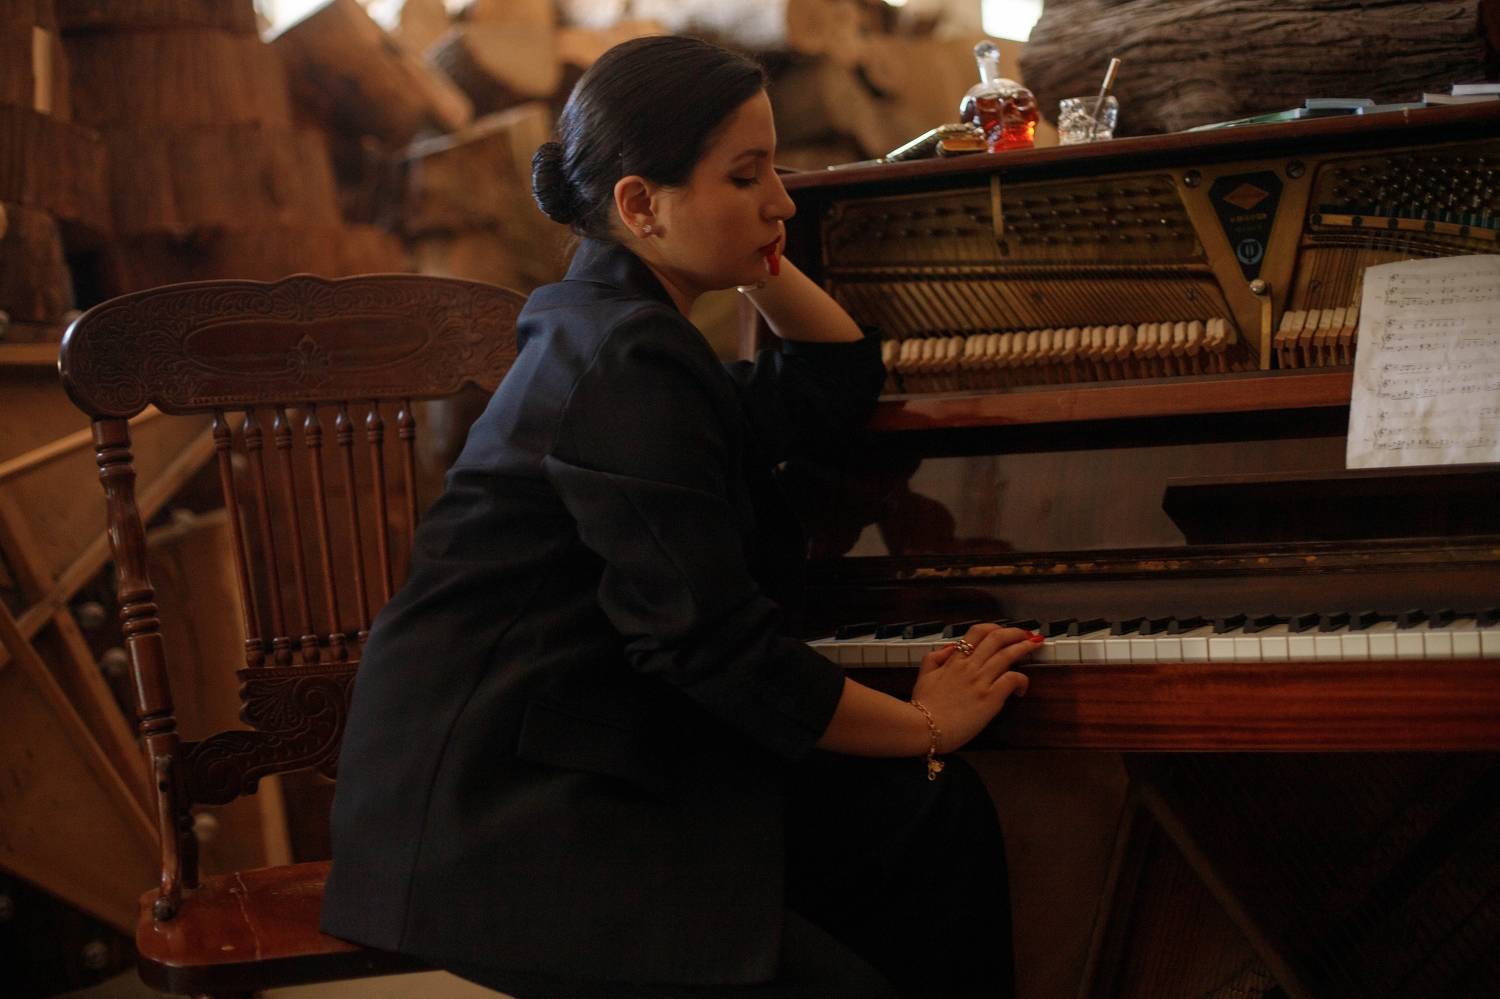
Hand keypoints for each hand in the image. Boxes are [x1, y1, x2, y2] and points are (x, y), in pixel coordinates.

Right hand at [910, 623, 1037, 751]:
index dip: (995, 628)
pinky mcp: (990, 698)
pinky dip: (1022, 680)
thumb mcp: (923, 675)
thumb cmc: (923, 706)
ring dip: (1025, 648)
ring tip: (1035, 646)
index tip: (1004, 631)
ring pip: (1008, 655)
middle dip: (1016, 633)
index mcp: (955, 660)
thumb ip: (935, 658)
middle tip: (1028, 634)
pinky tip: (1022, 688)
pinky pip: (1012, 680)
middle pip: (998, 639)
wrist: (924, 728)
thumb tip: (951, 649)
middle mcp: (970, 666)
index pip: (978, 632)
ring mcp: (981, 681)